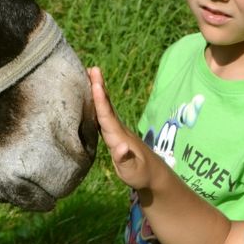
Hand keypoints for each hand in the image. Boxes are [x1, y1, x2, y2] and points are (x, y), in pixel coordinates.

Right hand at [89, 67, 162, 190]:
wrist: (153, 174)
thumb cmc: (141, 174)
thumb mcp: (132, 170)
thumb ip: (124, 159)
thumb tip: (121, 147)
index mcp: (118, 136)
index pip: (107, 116)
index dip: (100, 100)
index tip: (95, 84)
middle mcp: (117, 129)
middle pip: (106, 105)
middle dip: (99, 87)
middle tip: (92, 68)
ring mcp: (116, 130)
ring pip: (105, 107)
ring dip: (98, 91)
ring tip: (89, 74)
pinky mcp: (114, 133)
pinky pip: (102, 114)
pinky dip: (97, 102)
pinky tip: (90, 96)